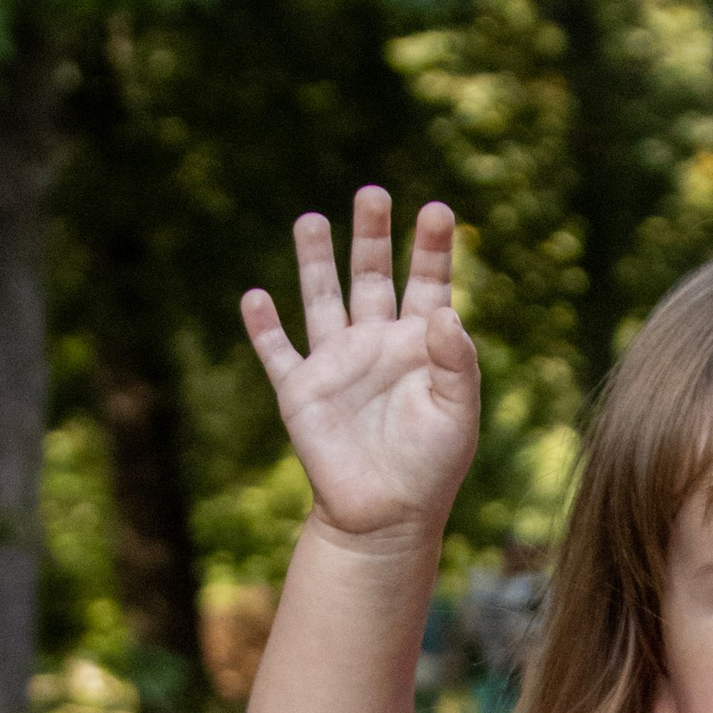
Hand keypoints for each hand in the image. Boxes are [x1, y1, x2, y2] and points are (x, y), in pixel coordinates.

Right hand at [240, 189, 478, 556]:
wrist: (386, 518)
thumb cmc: (431, 467)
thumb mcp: (458, 413)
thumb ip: (456, 362)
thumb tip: (442, 310)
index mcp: (418, 345)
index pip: (427, 282)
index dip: (431, 247)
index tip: (437, 209)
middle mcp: (374, 343)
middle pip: (371, 275)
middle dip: (371, 236)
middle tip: (372, 194)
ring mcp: (335, 365)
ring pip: (321, 298)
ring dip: (314, 261)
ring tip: (310, 219)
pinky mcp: (300, 393)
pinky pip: (277, 353)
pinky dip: (263, 328)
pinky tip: (255, 297)